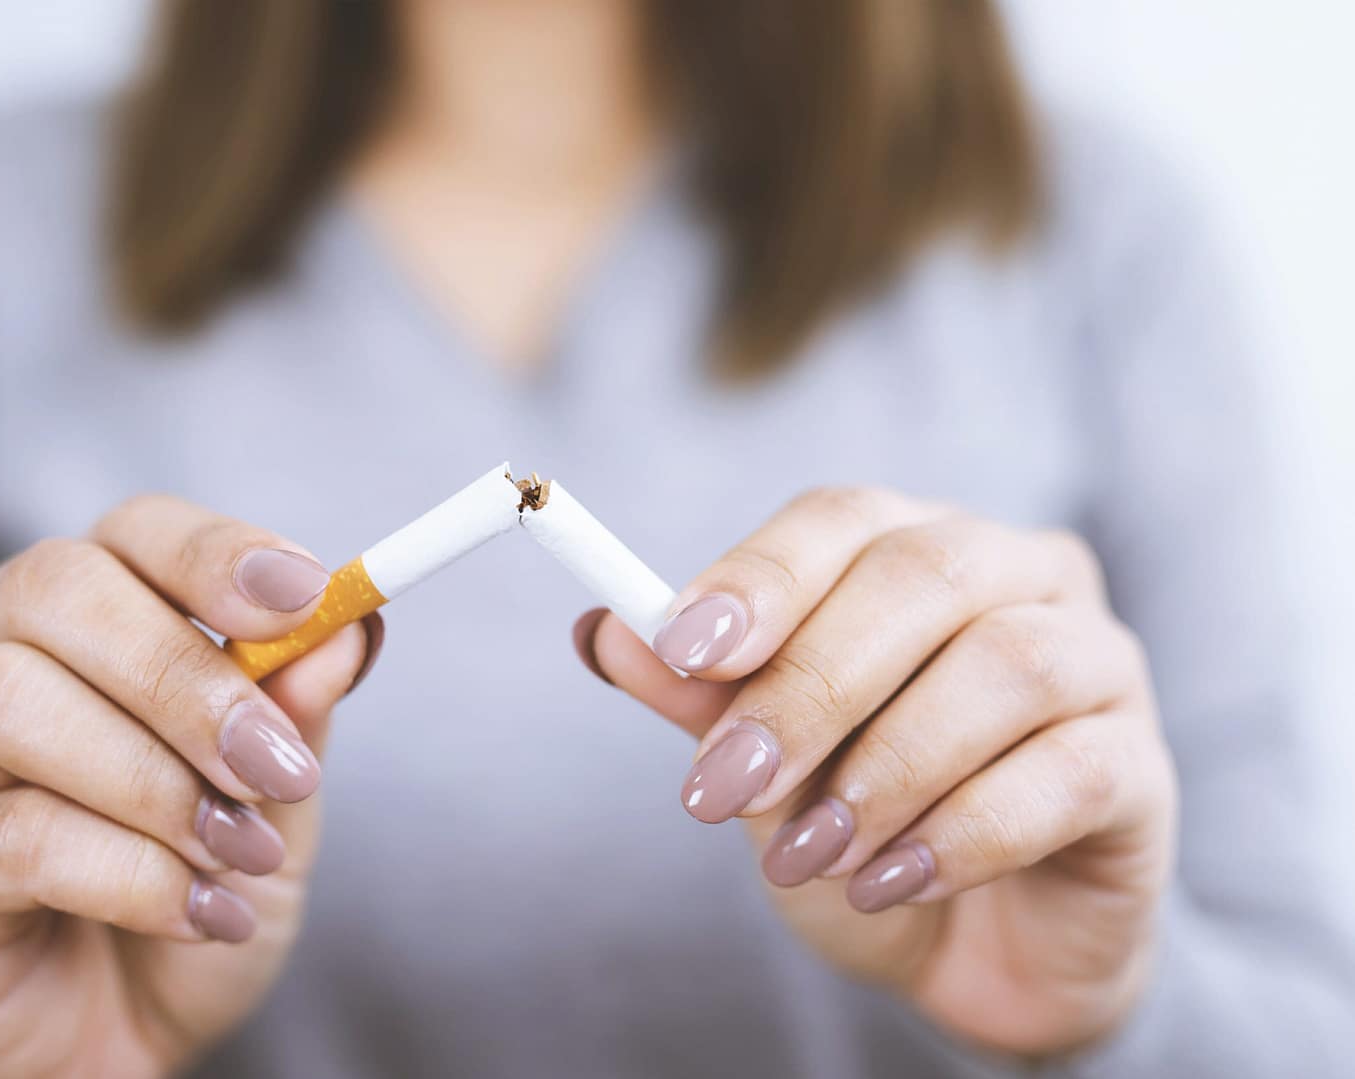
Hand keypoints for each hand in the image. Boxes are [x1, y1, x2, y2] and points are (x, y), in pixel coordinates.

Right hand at [0, 496, 382, 1078]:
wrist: (128, 1036)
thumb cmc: (197, 884)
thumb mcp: (276, 797)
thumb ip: (299, 708)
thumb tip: (353, 623)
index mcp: (86, 621)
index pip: (133, 532)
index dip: (217, 552)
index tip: (309, 596)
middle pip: (57, 591)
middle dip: (187, 676)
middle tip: (278, 765)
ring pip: (12, 701)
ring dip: (157, 781)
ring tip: (238, 852)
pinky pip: (18, 837)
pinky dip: (135, 874)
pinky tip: (198, 913)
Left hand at [576, 487, 1175, 1057]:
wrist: (971, 948)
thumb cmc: (860, 826)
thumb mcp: (765, 766)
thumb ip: (703, 697)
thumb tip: (606, 633)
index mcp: (918, 548)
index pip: (842, 518)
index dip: (763, 576)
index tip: (686, 648)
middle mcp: (1021, 577)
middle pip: (923, 577)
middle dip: (810, 686)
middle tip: (725, 786)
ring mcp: (1097, 663)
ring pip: (1004, 666)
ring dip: (887, 767)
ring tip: (810, 854)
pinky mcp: (1139, 767)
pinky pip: (1065, 773)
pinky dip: (961, 831)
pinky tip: (893, 882)